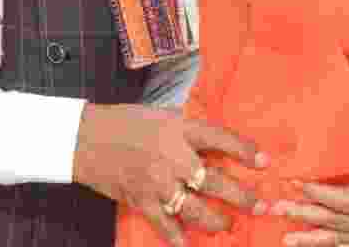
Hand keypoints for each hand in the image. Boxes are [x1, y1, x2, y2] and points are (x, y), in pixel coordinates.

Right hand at [73, 103, 269, 245]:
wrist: (84, 138)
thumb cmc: (125, 122)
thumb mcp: (163, 115)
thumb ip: (188, 130)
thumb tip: (216, 144)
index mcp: (179, 129)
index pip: (220, 139)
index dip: (245, 150)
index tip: (264, 162)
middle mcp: (172, 157)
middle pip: (214, 180)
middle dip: (242, 196)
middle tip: (261, 206)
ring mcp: (157, 182)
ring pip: (195, 208)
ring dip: (216, 220)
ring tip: (228, 225)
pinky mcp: (141, 200)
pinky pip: (164, 224)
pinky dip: (177, 237)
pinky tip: (188, 245)